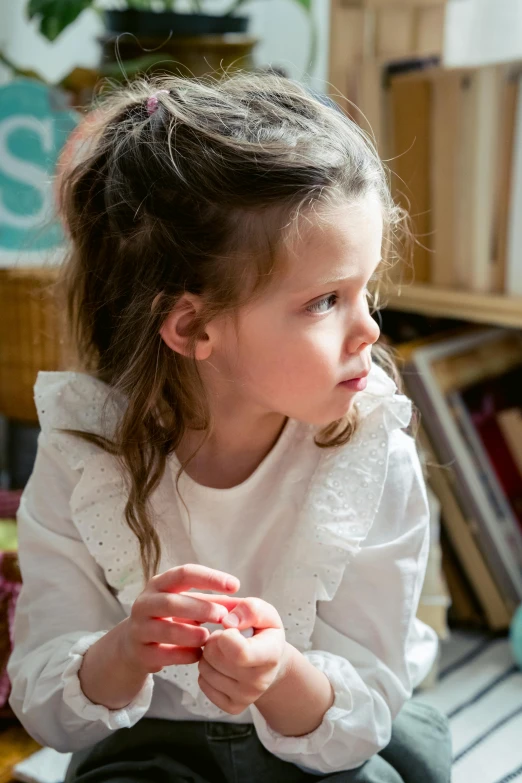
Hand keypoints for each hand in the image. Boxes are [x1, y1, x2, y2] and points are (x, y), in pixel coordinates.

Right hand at [119, 564, 239, 675]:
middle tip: (222, 616)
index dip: (210, 578)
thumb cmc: (170, 619)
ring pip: (166, 629)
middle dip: (200, 608)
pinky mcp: (140, 653)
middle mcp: (146, 603)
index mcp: (160, 584)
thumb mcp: (188, 605)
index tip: (235, 585)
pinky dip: (183, 654)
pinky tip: (198, 655)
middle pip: (172, 602)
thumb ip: (214, 602)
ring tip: (208, 637)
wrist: (134, 646)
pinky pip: (163, 654)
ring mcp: (140, 628)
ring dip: (191, 634)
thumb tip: (243, 604)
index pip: (185, 573)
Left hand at [197, 596, 289, 714]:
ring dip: (207, 655)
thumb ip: (250, 609)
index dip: (225, 636)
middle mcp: (260, 681)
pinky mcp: (233, 706)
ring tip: (223, 651)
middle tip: (225, 637)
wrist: (272, 664)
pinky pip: (203, 684)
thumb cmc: (265, 633)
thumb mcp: (265, 613)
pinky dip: (206, 671)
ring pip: (205, 670)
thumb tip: (227, 621)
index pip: (239, 652)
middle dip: (213, 640)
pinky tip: (220, 665)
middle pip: (214, 657)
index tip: (230, 629)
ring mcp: (246, 697)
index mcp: (271, 654)